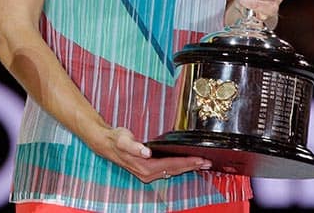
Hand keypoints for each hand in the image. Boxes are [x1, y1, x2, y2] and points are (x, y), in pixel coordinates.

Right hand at [96, 126, 211, 182]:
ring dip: (187, 168)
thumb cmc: (116, 140)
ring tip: (200, 164)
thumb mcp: (123, 140)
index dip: (186, 162)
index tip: (199, 159)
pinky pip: (168, 170)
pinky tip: (185, 164)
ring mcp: (148, 173)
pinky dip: (178, 167)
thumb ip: (134, 146)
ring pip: (172, 171)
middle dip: (191, 166)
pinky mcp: (148, 170)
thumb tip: (146, 151)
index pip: (171, 165)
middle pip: (175, 170)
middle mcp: (147, 173)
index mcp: (144, 167)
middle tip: (207, 162)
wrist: (106, 144)